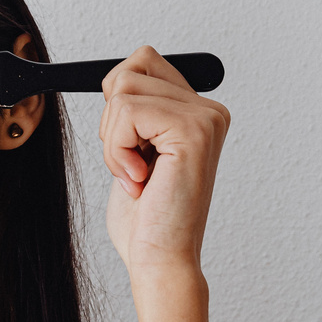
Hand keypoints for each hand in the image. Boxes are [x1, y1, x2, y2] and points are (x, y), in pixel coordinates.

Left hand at [100, 46, 229, 280]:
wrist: (160, 259)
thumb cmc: (145, 215)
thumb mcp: (135, 146)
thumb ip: (135, 107)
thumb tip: (117, 76)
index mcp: (198, 111)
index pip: (141, 62)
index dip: (118, 106)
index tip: (134, 151)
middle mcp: (209, 110)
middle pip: (129, 71)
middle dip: (112, 120)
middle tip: (133, 163)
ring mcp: (205, 118)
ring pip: (123, 91)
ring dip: (113, 140)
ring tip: (137, 174)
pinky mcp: (193, 131)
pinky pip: (127, 112)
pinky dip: (117, 150)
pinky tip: (139, 179)